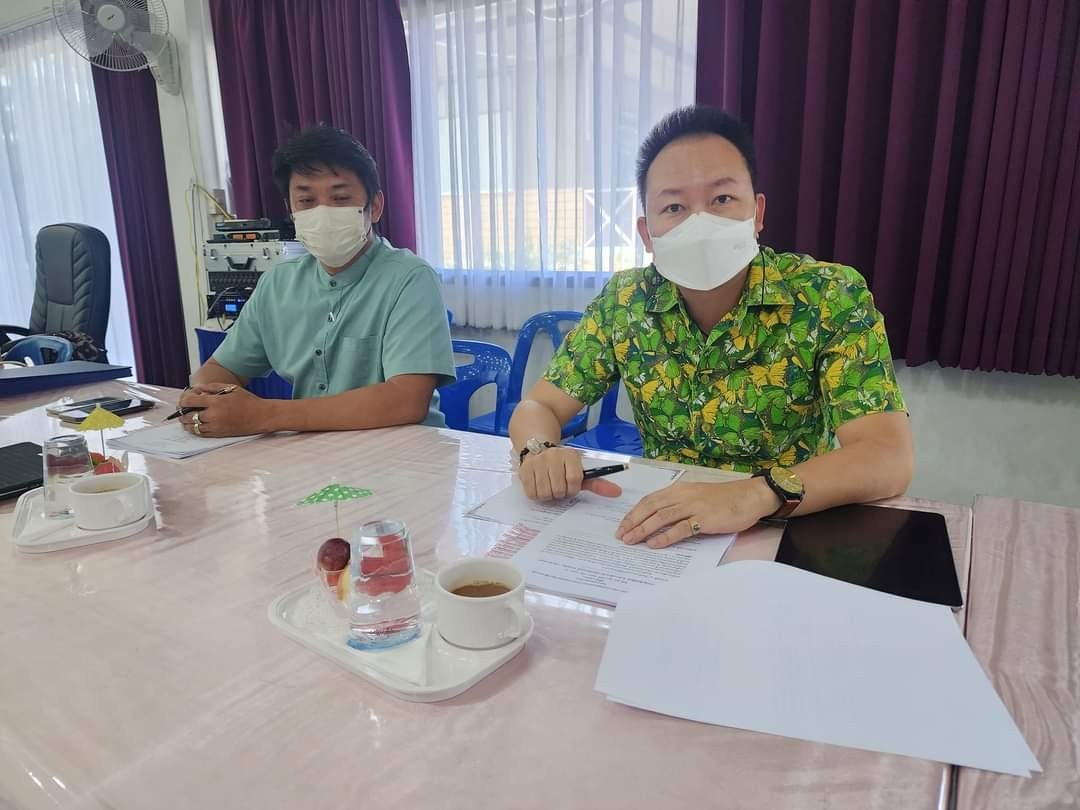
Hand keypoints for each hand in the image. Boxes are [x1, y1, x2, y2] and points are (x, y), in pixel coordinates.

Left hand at [177, 384, 271, 437]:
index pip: (190, 401)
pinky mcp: (219, 434)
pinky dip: (194, 430)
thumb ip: (212, 387)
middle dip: (182, 412)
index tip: (184, 399)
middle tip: (181, 410)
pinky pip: (201, 433)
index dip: (184, 400)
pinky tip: (194, 426)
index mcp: (216, 402)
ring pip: (193, 427)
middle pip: (188, 415)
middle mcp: (214, 415)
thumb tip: (197, 389)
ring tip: (184, 419)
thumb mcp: (231, 388)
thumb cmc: (248, 401)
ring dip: (186, 423)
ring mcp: (216, 426)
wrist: (261, 416)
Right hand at [518, 446, 621, 500]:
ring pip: (545, 493)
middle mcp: (553, 456)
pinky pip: (532, 493)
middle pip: (560, 489)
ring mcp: (537, 463)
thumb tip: (617, 493)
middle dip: (560, 492)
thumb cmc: (561, 463)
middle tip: (558, 486)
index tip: (571, 486)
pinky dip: (537, 495)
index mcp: (569, 455)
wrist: (536, 444)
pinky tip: (539, 485)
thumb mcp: (579, 469)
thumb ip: (598, 483)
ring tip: (549, 486)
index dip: (573, 488)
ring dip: (548, 495)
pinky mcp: (524, 470)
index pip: (575, 480)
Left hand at [616, 477, 779, 547]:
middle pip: (651, 507)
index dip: (634, 513)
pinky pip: (680, 528)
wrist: (749, 496)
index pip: (650, 500)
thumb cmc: (724, 498)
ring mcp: (693, 506)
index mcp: (679, 489)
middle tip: (621, 535)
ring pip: (661, 517)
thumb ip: (679, 504)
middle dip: (633, 522)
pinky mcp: (704, 519)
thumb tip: (659, 519)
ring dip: (643, 529)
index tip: (623, 525)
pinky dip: (665, 536)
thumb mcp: (697, 496)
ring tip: (631, 541)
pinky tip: (654, 544)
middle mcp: (683, 495)